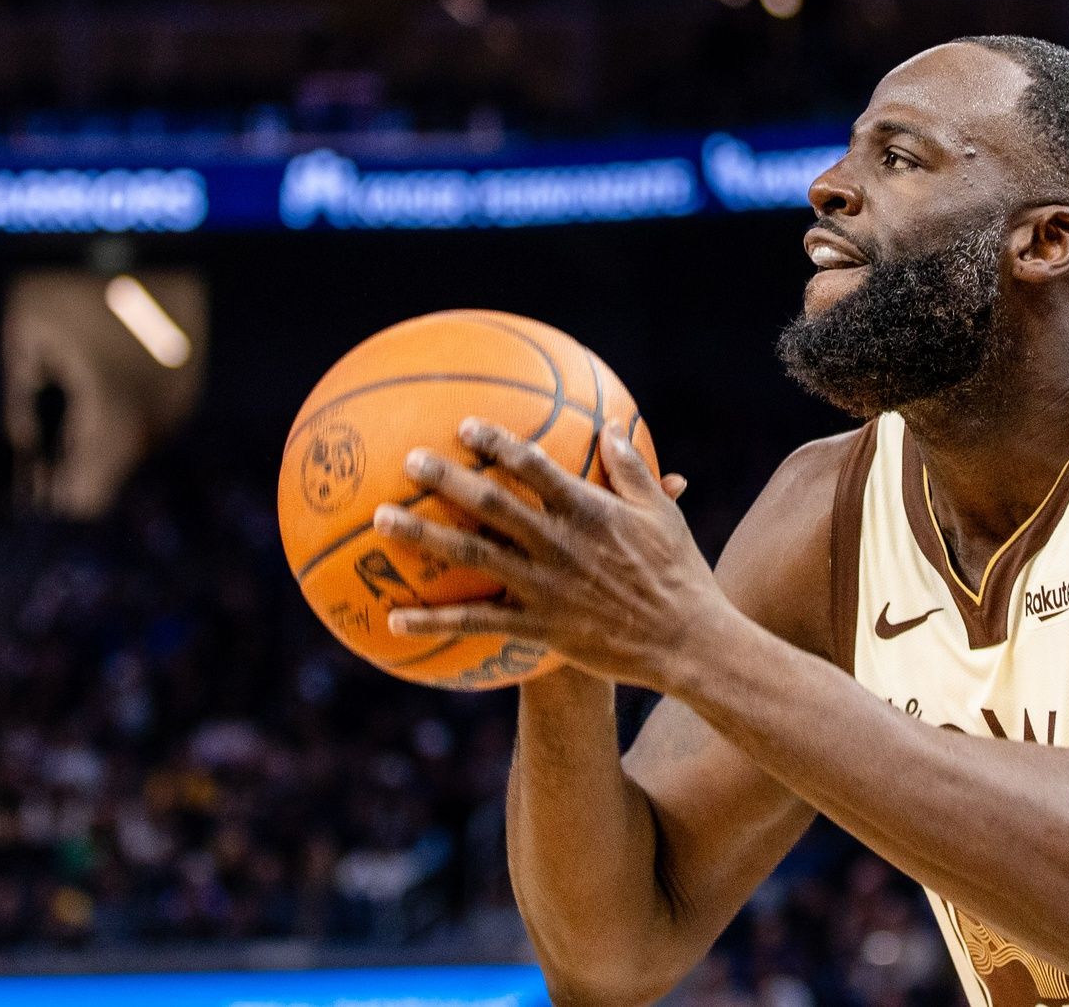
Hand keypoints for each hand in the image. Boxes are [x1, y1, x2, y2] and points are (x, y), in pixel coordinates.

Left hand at [372, 419, 732, 690]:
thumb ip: (634, 470)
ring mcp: (544, 587)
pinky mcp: (539, 627)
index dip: (497, 442)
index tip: (465, 425)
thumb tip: (613, 429)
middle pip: (491, 505)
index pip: (535, 466)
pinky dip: (433, 619)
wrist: (686, 642)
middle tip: (409, 461)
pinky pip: (476, 623)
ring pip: (473, 558)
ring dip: (424, 538)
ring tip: (382, 521)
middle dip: (446, 480)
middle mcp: (559, 544)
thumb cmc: (680, 574)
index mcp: (588, 511)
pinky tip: (393, 616)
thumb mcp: (663, 515)